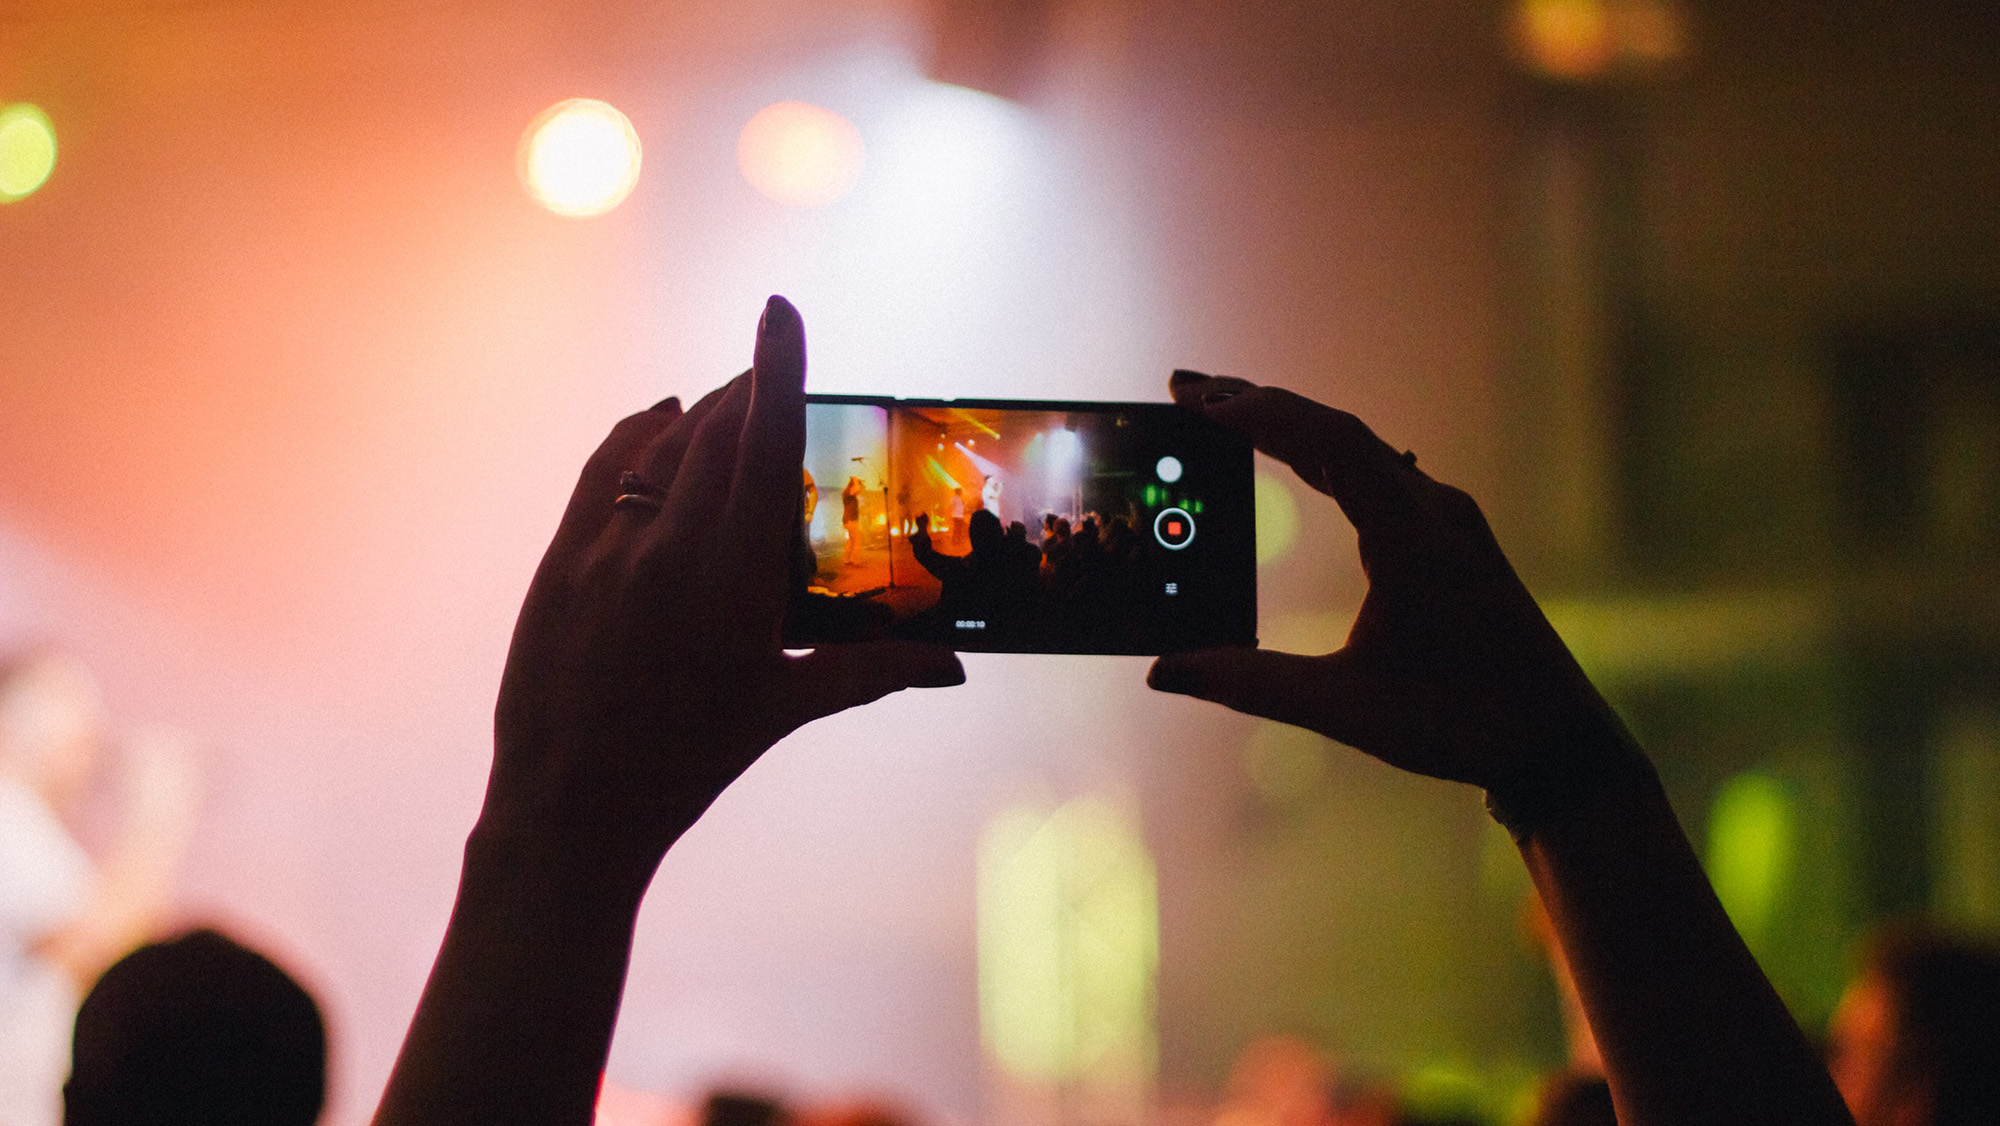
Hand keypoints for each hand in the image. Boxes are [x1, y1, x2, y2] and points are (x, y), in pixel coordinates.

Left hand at [486, 297, 963, 867]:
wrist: (569, 808)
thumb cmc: (686, 764)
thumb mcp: (782, 709)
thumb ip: (873, 670)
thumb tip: (954, 665)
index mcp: (732, 575)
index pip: (762, 444)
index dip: (776, 368)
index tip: (781, 310)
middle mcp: (667, 545)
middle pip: (716, 431)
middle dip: (749, 390)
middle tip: (775, 370)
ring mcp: (606, 547)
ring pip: (660, 447)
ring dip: (702, 416)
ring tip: (731, 403)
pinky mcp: (562, 559)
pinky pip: (604, 469)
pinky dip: (636, 435)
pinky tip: (660, 420)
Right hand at [1147, 371, 1622, 791]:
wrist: (1557, 740)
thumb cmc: (1461, 722)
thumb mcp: (1345, 708)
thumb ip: (1251, 684)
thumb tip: (1164, 672)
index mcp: (1414, 536)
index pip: (1331, 443)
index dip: (1261, 412)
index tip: (1197, 400)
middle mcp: (1435, 511)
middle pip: (1338, 431)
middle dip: (1259, 404)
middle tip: (1185, 388)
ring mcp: (1447, 520)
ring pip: (1360, 449)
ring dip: (1292, 426)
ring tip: (1223, 414)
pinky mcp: (1451, 538)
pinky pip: (1380, 474)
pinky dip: (1325, 456)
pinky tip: (1297, 462)